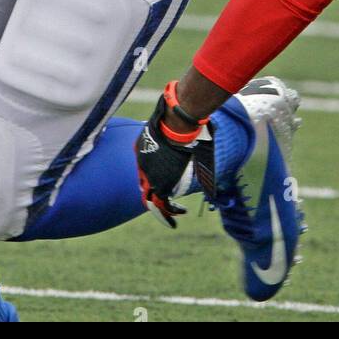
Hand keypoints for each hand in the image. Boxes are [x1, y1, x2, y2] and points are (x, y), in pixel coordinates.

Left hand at [135, 87, 215, 227]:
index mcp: (141, 148)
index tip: (161, 178)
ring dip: (161, 209)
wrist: (174, 126)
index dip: (150, 175)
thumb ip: (178, 129)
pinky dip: (170, 213)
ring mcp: (149, 175)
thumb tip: (196, 124)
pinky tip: (180, 214)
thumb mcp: (171, 126)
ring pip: (151, 197)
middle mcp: (141, 163)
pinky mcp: (160, 184)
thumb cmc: (177, 121)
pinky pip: (162, 203)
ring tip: (172, 217)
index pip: (143, 167)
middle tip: (161, 202)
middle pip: (144, 183)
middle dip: (152, 192)